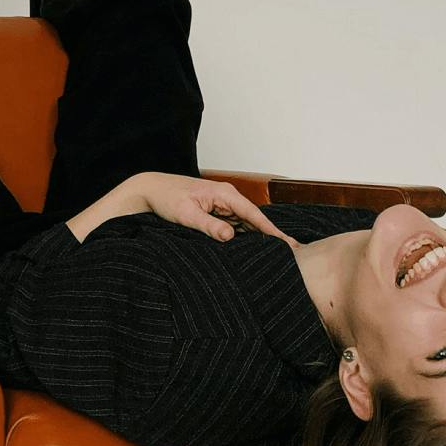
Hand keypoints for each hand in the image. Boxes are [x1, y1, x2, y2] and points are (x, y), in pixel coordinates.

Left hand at [135, 172, 300, 247]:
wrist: (151, 189)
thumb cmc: (167, 198)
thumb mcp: (186, 214)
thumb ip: (209, 225)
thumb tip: (230, 237)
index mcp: (224, 194)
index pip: (255, 214)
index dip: (272, 231)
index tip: (288, 243)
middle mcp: (228, 197)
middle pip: (255, 220)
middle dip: (272, 236)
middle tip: (294, 254)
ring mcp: (223, 205)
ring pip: (247, 225)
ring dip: (260, 239)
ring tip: (279, 256)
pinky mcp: (217, 212)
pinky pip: (236, 226)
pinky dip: (246, 237)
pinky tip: (254, 251)